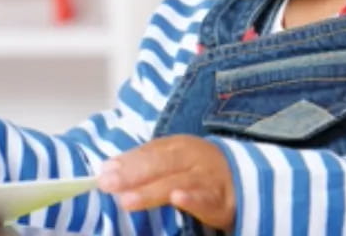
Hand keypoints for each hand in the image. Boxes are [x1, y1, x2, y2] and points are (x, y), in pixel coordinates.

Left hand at [96, 135, 235, 231]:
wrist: (242, 178)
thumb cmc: (196, 168)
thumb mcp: (171, 159)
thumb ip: (141, 163)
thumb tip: (106, 169)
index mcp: (176, 146)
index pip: (148, 152)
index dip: (126, 162)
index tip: (103, 174)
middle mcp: (191, 157)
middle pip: (159, 164)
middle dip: (132, 174)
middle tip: (108, 185)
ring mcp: (206, 177)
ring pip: (178, 182)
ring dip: (152, 190)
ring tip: (128, 200)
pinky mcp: (221, 199)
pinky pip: (206, 198)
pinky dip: (193, 198)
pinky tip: (178, 198)